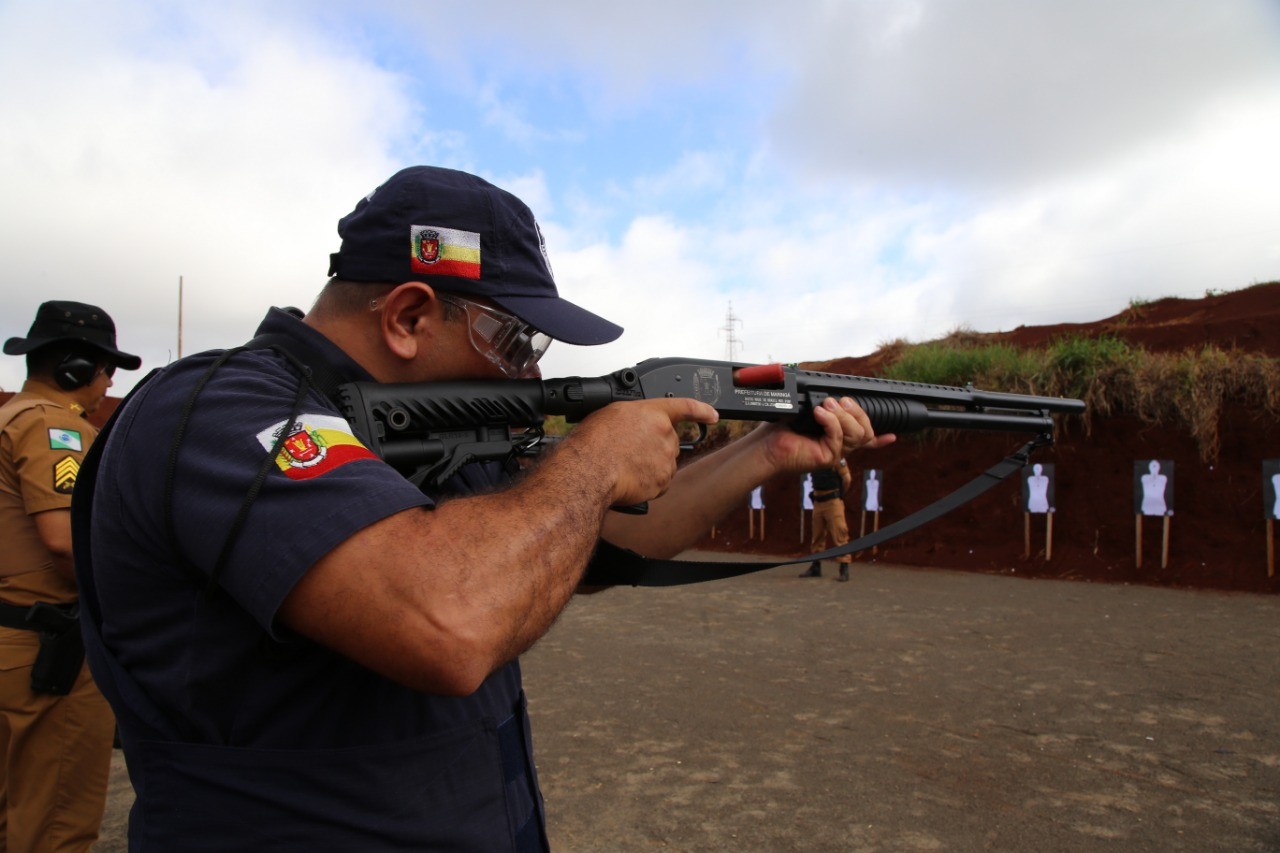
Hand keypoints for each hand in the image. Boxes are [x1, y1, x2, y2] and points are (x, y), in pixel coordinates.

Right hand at [566, 398, 719, 507]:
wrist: (590, 471)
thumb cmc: (593, 443)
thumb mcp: (611, 414)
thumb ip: (633, 417)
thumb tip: (633, 426)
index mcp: (653, 413)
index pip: (685, 407)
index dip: (702, 410)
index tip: (712, 414)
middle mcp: (665, 435)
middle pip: (669, 441)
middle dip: (654, 447)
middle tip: (630, 451)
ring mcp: (666, 460)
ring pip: (664, 463)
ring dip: (650, 465)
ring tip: (625, 466)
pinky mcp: (662, 482)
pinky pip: (659, 482)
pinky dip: (648, 483)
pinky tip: (630, 479)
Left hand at [759, 396, 895, 474]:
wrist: (766, 446)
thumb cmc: (781, 428)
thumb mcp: (807, 411)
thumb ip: (824, 404)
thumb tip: (831, 394)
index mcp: (836, 436)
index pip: (865, 440)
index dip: (881, 440)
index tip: (893, 436)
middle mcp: (839, 446)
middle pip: (867, 431)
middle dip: (857, 411)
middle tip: (838, 401)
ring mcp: (834, 453)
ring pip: (857, 434)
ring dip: (843, 415)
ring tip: (824, 406)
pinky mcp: (827, 458)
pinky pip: (839, 436)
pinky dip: (830, 421)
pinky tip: (818, 414)